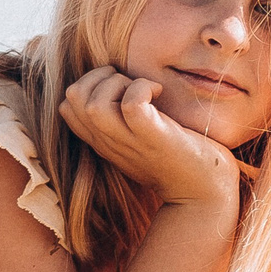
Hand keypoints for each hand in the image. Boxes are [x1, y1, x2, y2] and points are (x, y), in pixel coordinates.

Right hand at [59, 66, 241, 208]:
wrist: (204, 195)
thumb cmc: (178, 159)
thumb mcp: (140, 139)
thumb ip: (123, 120)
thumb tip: (120, 83)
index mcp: (103, 141)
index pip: (66, 107)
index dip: (88, 84)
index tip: (119, 87)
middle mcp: (110, 142)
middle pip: (72, 98)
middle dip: (98, 76)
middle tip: (130, 83)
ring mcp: (129, 142)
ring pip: (93, 104)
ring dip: (118, 83)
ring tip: (143, 88)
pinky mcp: (153, 138)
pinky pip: (131, 105)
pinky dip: (142, 87)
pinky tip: (159, 91)